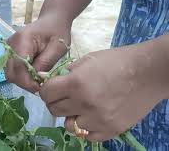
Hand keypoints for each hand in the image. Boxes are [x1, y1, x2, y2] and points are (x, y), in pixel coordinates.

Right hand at [5, 15, 70, 92]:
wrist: (52, 20)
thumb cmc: (57, 31)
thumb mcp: (58, 47)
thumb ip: (46, 63)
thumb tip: (37, 79)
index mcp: (23, 39)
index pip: (19, 67)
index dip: (28, 82)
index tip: (42, 88)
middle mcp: (11, 44)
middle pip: (11, 72)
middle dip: (25, 83)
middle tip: (41, 85)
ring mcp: (8, 48)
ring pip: (10, 73)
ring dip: (23, 80)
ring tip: (38, 79)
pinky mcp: (9, 53)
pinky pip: (12, 70)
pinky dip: (22, 76)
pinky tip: (34, 73)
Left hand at [39, 46, 165, 140]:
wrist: (148, 73)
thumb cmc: (117, 61)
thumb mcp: (87, 59)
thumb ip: (66, 72)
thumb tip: (49, 81)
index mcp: (76, 83)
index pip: (46, 93)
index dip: (46, 90)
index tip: (51, 89)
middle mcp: (83, 104)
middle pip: (54, 110)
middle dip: (55, 102)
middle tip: (65, 97)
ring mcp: (97, 120)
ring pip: (69, 125)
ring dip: (71, 116)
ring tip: (81, 107)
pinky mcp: (110, 130)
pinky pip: (87, 136)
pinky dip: (86, 127)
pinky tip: (92, 117)